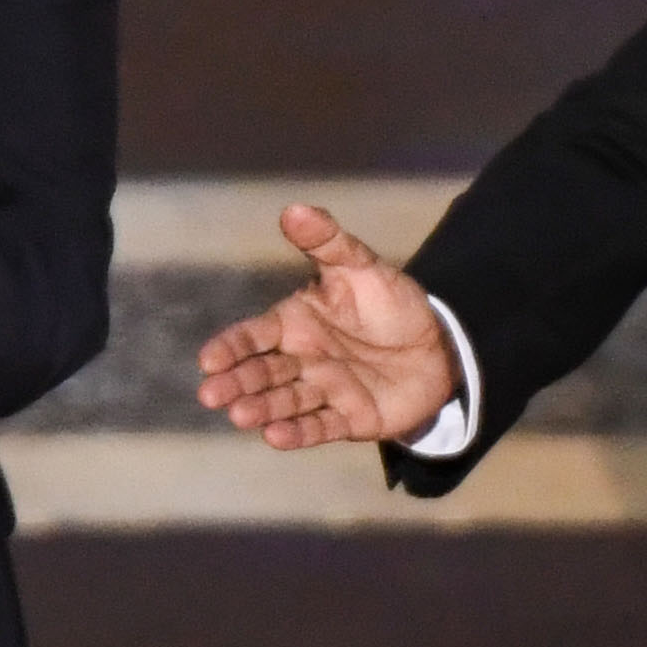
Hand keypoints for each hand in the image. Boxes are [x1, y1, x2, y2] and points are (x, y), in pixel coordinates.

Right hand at [194, 205, 462, 449]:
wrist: (438, 346)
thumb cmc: (391, 305)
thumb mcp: (362, 266)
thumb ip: (328, 242)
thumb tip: (292, 208)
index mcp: (295, 324)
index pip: (254, 336)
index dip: (231, 347)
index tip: (208, 359)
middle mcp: (302, 360)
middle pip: (262, 373)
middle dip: (237, 383)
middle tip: (211, 395)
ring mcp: (324, 391)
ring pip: (285, 402)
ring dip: (262, 409)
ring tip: (240, 416)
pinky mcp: (349, 419)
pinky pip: (320, 426)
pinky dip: (298, 432)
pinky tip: (275, 437)